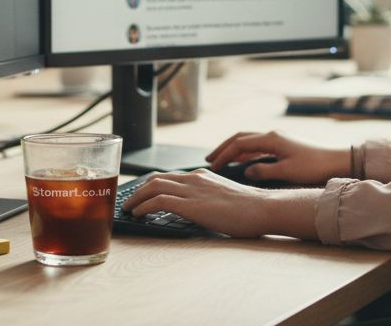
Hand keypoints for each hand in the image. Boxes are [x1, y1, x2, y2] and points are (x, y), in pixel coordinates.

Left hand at [123, 169, 320, 238]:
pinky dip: (143, 206)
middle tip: (128, 201)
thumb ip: (208, 198)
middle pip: (156, 179)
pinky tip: (138, 214)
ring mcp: (192, 190)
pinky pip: (159, 201)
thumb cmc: (250, 208)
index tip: (141, 194)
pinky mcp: (192, 204)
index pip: (168, 176)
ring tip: (127, 209)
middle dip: (138, 190)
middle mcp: (194, 178)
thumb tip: (198, 209)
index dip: (150, 185)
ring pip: (153, 187)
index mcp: (202, 176)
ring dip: (135, 198)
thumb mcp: (224, 197)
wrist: (263, 208)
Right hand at [205, 130, 349, 184]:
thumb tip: (245, 170)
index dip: (224, 154)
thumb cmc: (314, 167)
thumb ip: (263, 170)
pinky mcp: (284, 145)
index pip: (239, 144)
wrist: (337, 160)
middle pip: (241, 138)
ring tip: (222, 160)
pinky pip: (259, 146)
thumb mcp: (287, 172)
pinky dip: (246, 152)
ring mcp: (279, 139)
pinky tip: (243, 162)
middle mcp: (273, 135)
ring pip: (250, 141)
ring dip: (235, 149)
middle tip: (209, 159)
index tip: (212, 165)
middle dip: (224, 147)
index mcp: (271, 139)